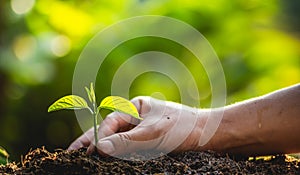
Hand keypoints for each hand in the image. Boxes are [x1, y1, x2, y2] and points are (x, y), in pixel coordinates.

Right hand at [68, 96, 206, 155]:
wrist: (210, 136)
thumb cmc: (183, 128)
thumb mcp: (153, 134)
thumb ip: (126, 141)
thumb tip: (99, 148)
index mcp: (136, 108)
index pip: (111, 122)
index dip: (98, 137)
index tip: (88, 152)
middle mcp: (137, 118)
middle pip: (110, 131)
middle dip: (91, 142)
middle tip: (70, 154)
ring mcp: (142, 131)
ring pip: (117, 141)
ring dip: (102, 150)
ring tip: (82, 160)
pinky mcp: (149, 143)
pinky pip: (128, 149)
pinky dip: (117, 156)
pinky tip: (107, 162)